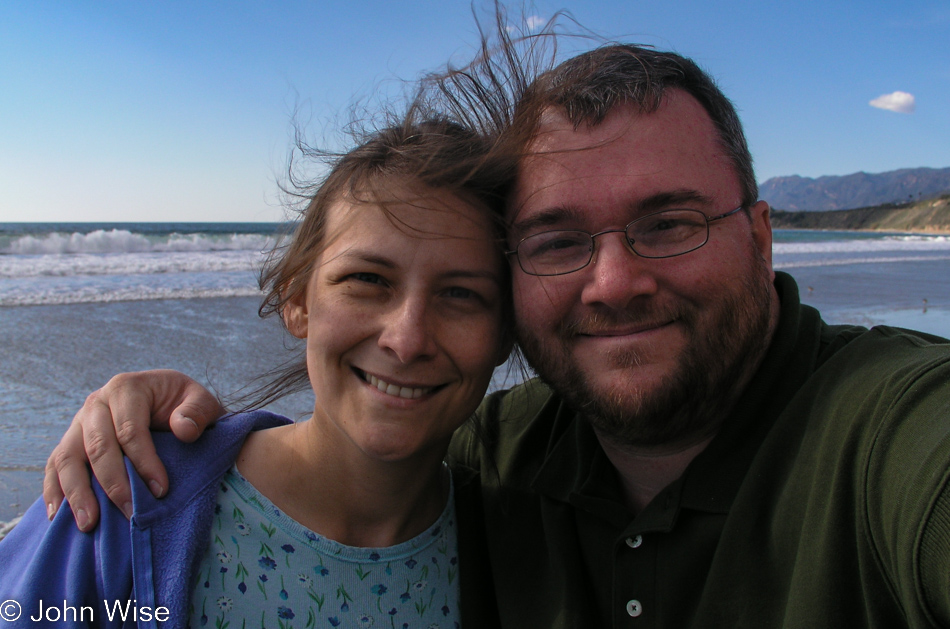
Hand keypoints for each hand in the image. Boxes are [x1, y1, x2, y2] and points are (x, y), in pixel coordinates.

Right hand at [43, 370, 222, 530]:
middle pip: (97, 446)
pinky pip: (55, 466)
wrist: (167, 402)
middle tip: (129, 514)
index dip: (144, 462)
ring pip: (68, 458)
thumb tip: (183, 430)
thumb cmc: (184, 405)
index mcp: (126, 388)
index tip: (161, 491)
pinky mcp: (70, 442)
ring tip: (88, 524)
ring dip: (76, 493)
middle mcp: (96, 403)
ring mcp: (78, 423)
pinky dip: (54, 491)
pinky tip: (60, 517)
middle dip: (113, 483)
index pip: (130, 429)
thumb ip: (197, 412)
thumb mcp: (201, 401)